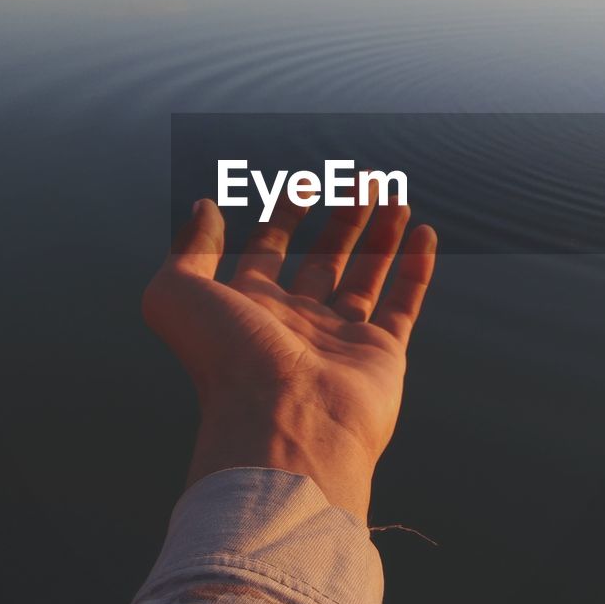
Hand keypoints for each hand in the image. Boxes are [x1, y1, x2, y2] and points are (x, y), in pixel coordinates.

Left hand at [142, 190, 436, 520]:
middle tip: (362, 178)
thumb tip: (203, 207)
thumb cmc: (226, 362)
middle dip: (343, 218)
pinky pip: (404, 305)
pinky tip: (426, 234)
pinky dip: (417, 269)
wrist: (283, 425)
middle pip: (324, 259)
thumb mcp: (178, 294)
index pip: (269, 249)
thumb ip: (189, 247)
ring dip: (382, 234)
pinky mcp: (382, 356)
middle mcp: (296, 324)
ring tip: (396, 195)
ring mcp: (341, 341)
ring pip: (367, 276)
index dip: (284, 214)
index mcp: (250, 309)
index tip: (304, 182)